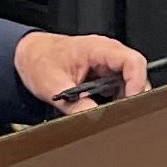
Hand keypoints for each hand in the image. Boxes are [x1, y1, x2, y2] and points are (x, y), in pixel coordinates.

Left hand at [15, 31, 151, 110]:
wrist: (28, 56)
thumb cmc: (39, 61)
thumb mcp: (53, 86)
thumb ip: (75, 105)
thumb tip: (93, 118)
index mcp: (98, 48)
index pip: (133, 62)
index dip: (137, 82)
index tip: (131, 101)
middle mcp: (107, 53)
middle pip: (136, 73)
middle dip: (131, 94)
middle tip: (119, 111)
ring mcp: (107, 63)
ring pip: (129, 81)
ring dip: (123, 97)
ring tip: (107, 109)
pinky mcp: (104, 72)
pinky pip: (119, 85)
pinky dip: (115, 98)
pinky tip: (104, 106)